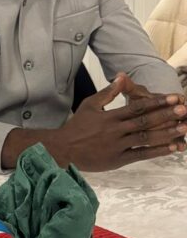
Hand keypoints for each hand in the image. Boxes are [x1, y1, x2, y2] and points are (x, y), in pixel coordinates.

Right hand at [53, 74, 186, 169]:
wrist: (63, 149)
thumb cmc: (77, 127)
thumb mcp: (90, 105)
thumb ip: (108, 93)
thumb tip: (121, 77)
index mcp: (110, 117)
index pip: (138, 107)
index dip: (157, 102)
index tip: (174, 98)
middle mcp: (116, 131)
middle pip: (145, 122)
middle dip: (166, 116)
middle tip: (184, 110)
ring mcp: (118, 146)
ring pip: (146, 139)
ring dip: (167, 133)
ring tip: (184, 128)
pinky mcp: (118, 160)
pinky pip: (141, 154)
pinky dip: (158, 151)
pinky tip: (173, 147)